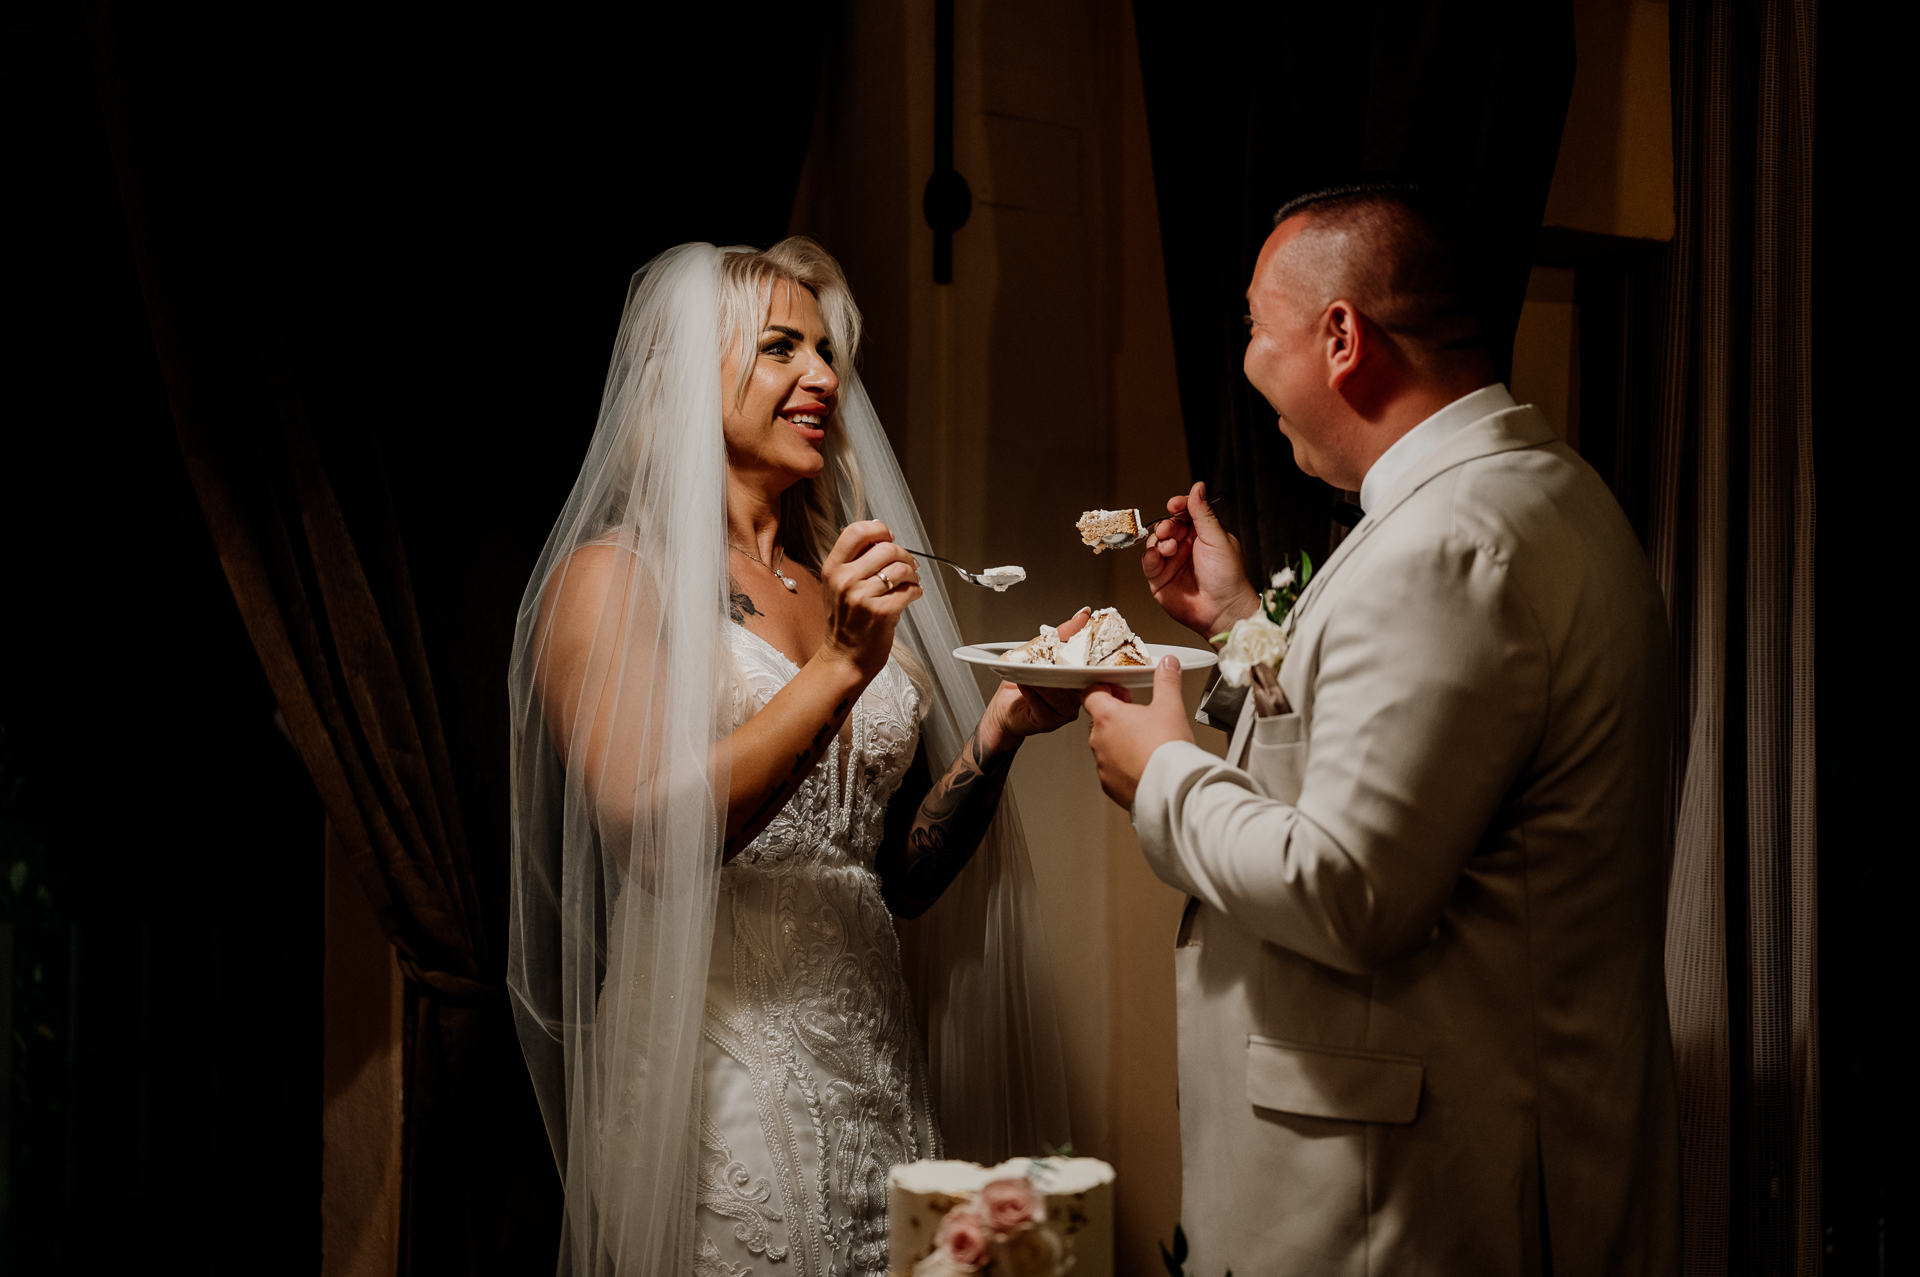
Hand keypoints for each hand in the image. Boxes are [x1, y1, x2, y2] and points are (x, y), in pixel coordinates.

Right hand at [819, 520, 922, 678]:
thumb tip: (883, 537)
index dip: (879, 530)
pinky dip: (916, 591)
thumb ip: (856, 561)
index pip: (857, 532)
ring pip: (900, 568)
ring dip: (912, 574)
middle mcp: (845, 580)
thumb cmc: (845, 623)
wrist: (845, 658)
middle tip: (907, 564)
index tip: (888, 538)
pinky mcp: (881, 612)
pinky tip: (910, 595)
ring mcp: (862, 597)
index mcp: (833, 569)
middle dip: (904, 555)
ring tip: (910, 581)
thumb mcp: (838, 586)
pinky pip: (909, 590)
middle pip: (886, 548)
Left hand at [981, 608, 1090, 748]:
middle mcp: (1077, 695)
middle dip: (1067, 665)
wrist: (1004, 710)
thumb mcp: (1041, 650)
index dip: (1090, 651)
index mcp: (1080, 678)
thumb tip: (1083, 615)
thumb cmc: (1023, 682)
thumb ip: (1063, 633)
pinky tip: (1024, 683)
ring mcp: (1066, 710)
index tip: (1084, 638)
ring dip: (1045, 680)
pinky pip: (1044, 705)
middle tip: (1057, 654)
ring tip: (1033, 670)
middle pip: (1079, 680)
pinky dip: (1033, 692)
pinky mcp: (1050, 720)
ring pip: (1061, 695)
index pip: (1092, 665)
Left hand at [1082, 656, 1193, 809]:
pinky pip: (1112, 770)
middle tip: (1138, 714)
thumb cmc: (1167, 751)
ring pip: (1106, 746)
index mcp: (1108, 717)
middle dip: (1117, 715)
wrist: (1172, 790)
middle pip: (1100, 720)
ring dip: (1120, 741)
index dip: (1105, 688)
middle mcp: (1098, 741)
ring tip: (1146, 742)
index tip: (1120, 690)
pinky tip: (1144, 764)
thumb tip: (1167, 664)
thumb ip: (1167, 681)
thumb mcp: (1171, 706)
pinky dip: (1124, 766)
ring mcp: (1102, 765)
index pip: (1091, 694)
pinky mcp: (1110, 786)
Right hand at [1141, 480, 1259, 639]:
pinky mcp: (1160, 580)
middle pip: (1167, 527)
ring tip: (1170, 547)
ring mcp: (1172, 563)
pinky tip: (1157, 556)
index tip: (1174, 504)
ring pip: (1155, 544)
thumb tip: (1197, 488)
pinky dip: (1150, 557)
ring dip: (1159, 541)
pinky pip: (1149, 563)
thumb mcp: (1217, 539)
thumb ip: (1202, 514)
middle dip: (1166, 526)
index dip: (1178, 507)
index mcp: (1202, 536)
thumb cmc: (1228, 578)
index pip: (1185, 514)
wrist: (1223, 610)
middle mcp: (1185, 548)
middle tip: (1169, 530)